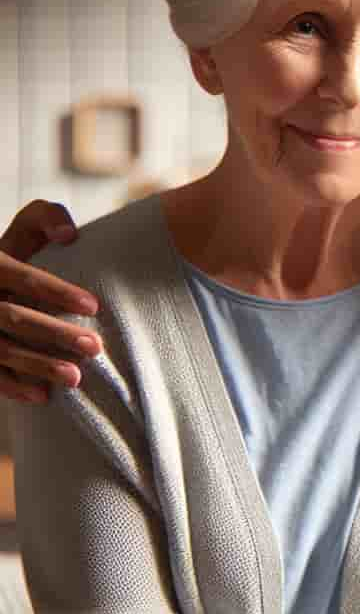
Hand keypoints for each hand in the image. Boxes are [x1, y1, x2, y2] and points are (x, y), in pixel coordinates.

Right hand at [0, 201, 101, 401]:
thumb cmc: (14, 254)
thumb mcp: (23, 231)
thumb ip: (45, 216)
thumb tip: (69, 234)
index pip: (21, 277)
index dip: (56, 291)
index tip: (94, 305)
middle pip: (13, 317)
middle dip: (54, 334)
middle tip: (95, 346)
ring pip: (0, 350)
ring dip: (37, 365)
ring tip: (76, 377)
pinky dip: (12, 387)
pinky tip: (43, 396)